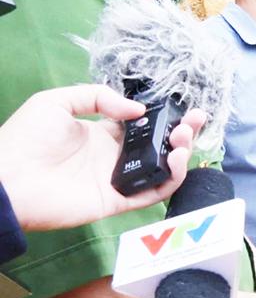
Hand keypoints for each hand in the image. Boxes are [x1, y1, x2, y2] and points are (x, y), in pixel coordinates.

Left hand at [0, 84, 205, 231]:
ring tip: (184, 139)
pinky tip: (176, 160)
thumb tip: (137, 111)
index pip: (142, 126)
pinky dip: (170, 179)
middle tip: (195, 120)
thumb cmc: (25, 138)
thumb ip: (98, 97)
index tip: (182, 108)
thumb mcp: (56, 101)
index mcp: (101, 134)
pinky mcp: (117, 201)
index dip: (164, 118)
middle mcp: (113, 157)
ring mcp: (117, 179)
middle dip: (181, 132)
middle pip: (158, 146)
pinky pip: (152, 193)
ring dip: (180, 154)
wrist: (7, 178)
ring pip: (161, 169)